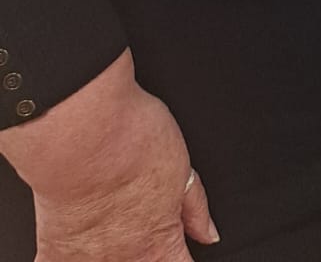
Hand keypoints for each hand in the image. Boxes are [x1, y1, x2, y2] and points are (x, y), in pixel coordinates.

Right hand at [0, 51, 218, 258]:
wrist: (84, 132)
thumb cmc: (133, 142)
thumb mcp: (183, 169)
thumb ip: (195, 209)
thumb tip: (207, 233)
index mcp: (160, 245)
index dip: (181, 257)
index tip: (178, 249)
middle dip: (147, 254)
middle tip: (141, 225)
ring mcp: (86, 261)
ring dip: (111, 255)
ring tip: (112, 226)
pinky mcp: (53, 252)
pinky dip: (67, 257)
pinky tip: (76, 242)